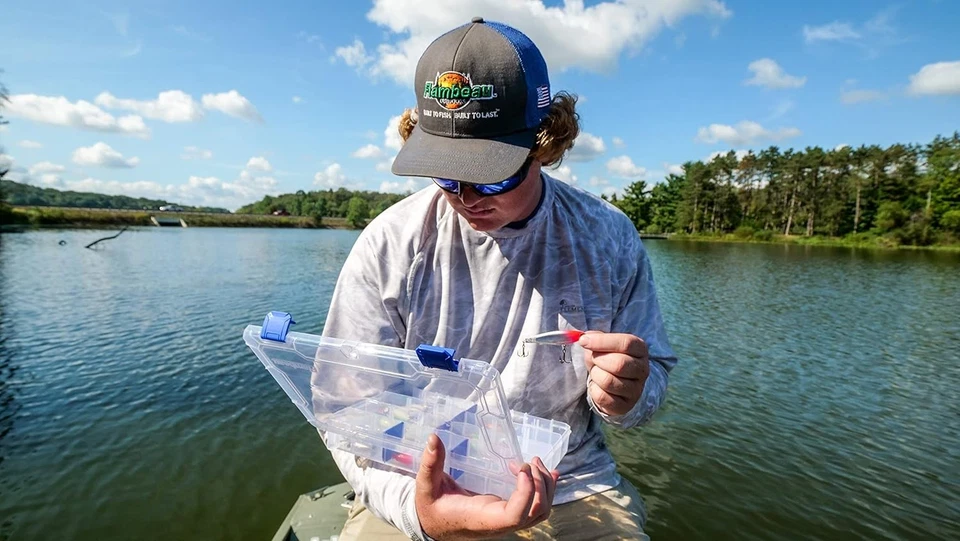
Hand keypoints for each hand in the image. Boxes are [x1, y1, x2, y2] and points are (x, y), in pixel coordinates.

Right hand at [415, 434, 559, 539]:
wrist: (433, 525)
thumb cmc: (431, 507)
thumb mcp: (427, 485)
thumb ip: (431, 463)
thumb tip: (433, 438)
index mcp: (481, 518)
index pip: (515, 516)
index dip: (526, 494)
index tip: (522, 468)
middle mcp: (499, 524)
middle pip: (536, 512)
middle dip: (541, 484)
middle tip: (531, 461)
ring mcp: (506, 521)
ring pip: (541, 511)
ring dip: (545, 486)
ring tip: (536, 463)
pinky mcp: (509, 515)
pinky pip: (536, 508)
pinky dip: (545, 490)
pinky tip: (545, 473)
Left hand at [578, 331, 649, 416]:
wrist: (615, 386)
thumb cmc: (608, 360)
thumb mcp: (604, 345)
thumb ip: (596, 338)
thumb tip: (585, 338)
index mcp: (640, 349)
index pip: (626, 343)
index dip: (602, 341)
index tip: (583, 341)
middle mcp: (642, 370)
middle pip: (620, 364)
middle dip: (598, 360)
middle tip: (594, 359)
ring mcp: (636, 390)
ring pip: (609, 381)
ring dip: (595, 375)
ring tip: (597, 372)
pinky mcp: (625, 405)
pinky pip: (603, 397)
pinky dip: (594, 390)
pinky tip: (597, 386)